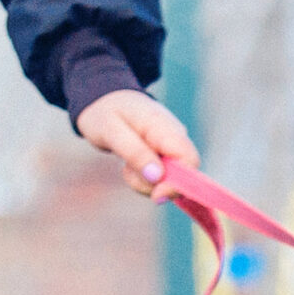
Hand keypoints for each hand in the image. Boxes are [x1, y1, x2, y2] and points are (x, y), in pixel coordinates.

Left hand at [76, 89, 199, 196]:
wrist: (104, 100)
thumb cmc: (106, 113)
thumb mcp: (110, 131)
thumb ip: (134, 152)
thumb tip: (157, 177)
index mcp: (164, 126)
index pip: (190, 160)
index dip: (179, 183)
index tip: (155, 194)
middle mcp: (175, 136)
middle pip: (183, 175)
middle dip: (157, 185)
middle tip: (128, 173)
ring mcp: (172, 147)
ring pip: (171, 180)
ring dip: (146, 183)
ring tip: (126, 166)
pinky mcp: (167, 156)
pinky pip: (163, 177)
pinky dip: (146, 180)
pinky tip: (132, 166)